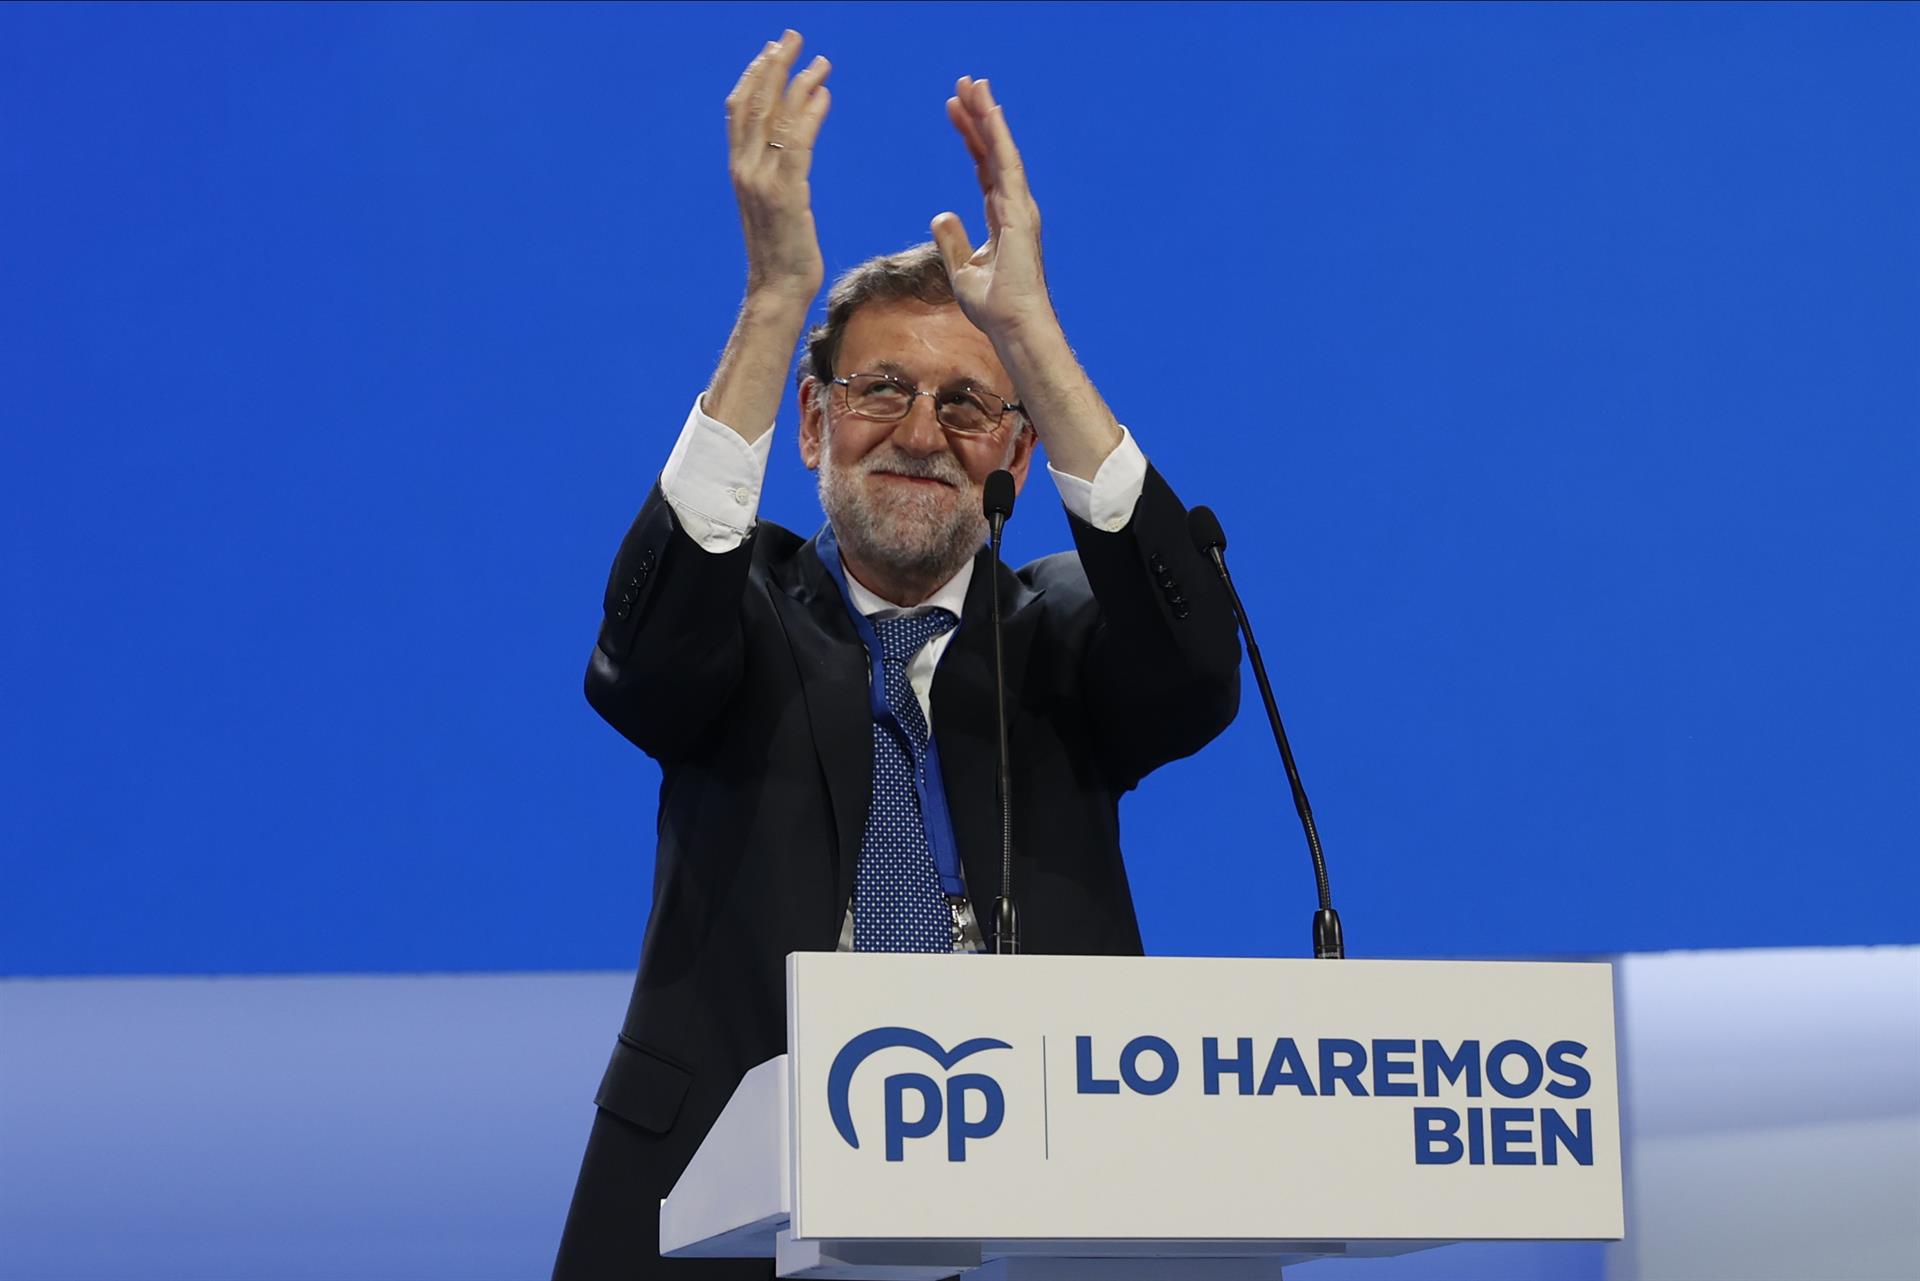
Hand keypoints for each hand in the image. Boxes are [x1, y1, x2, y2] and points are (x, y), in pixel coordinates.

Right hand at [725, 30, 831, 301]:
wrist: (778, 290)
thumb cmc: (783, 253)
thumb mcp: (775, 206)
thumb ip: (777, 175)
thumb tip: (790, 151)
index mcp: (738, 169)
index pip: (739, 110)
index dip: (754, 75)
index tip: (771, 50)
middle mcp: (744, 169)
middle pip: (754, 102)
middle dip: (774, 65)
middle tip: (793, 36)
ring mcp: (762, 181)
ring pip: (776, 117)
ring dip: (799, 82)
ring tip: (821, 60)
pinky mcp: (786, 193)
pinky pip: (798, 142)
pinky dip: (811, 113)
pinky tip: (825, 94)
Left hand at [931, 77, 1052, 339]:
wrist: (1012, 325)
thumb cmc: (993, 306)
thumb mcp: (962, 270)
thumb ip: (952, 240)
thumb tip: (941, 214)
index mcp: (1001, 217)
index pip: (983, 166)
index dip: (970, 136)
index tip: (954, 108)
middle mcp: (1014, 205)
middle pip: (993, 150)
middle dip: (979, 115)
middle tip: (964, 82)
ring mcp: (1019, 206)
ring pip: (1002, 150)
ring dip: (988, 115)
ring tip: (974, 84)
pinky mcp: (1019, 212)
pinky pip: (1006, 165)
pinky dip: (997, 136)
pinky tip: (988, 111)